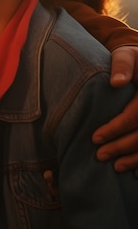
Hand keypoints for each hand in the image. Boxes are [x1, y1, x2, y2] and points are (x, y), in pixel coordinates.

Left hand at [93, 47, 137, 174]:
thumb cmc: (136, 60)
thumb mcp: (128, 55)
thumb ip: (122, 65)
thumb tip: (116, 83)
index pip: (135, 115)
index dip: (116, 128)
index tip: (95, 138)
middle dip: (122, 147)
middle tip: (100, 156)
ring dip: (136, 159)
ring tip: (117, 166)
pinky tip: (137, 173)